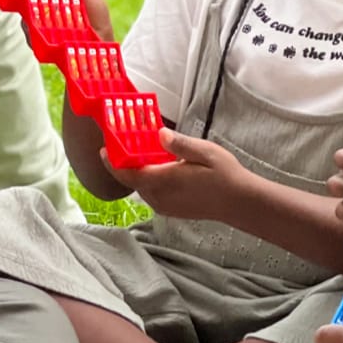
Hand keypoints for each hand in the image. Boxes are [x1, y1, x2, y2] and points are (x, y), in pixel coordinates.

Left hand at [109, 127, 247, 220]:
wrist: (239, 202)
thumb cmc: (224, 174)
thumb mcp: (204, 151)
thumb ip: (179, 143)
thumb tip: (159, 133)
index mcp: (163, 181)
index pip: (128, 174)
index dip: (112, 162)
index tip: (103, 149)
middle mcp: (159, 197)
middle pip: (132, 181)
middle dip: (123, 164)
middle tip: (121, 145)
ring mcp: (163, 206)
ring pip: (140, 187)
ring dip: (136, 173)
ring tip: (138, 154)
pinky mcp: (170, 210)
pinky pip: (150, 194)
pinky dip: (146, 181)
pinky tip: (155, 168)